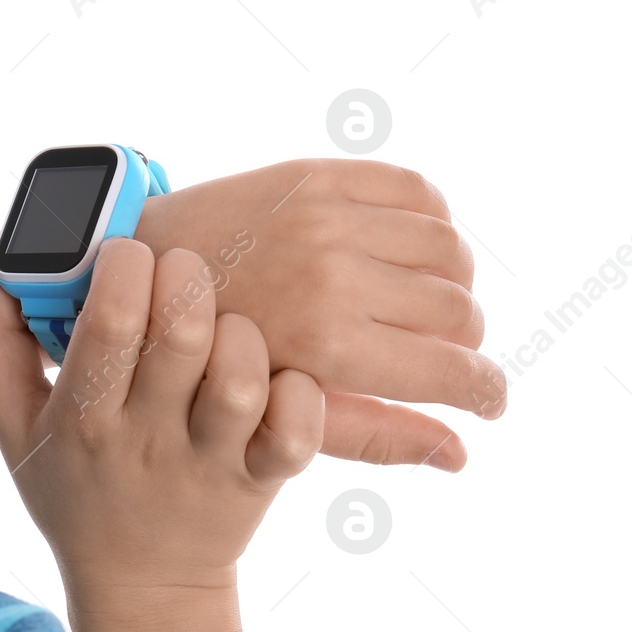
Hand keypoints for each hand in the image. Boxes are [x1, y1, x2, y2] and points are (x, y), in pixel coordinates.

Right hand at [0, 238, 322, 595]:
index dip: (124, 266)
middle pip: (184, 335)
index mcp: (82, 417)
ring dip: (241, 336)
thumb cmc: (75, 487)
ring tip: (224, 330)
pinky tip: (277, 378)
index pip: (108, 324)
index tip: (125, 252)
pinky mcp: (262, 480)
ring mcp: (210, 463)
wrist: (139, 586)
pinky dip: (299, 394)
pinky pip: (295, 431)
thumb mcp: (15, 424)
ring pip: (241, 378)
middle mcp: (148, 440)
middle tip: (182, 272)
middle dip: (188, 278)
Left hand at [134, 158, 506, 469]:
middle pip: (460, 309)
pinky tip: (411, 251)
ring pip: (450, 247)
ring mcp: (326, 216)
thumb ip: (375, 435)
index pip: (453, 369)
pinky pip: (417, 189)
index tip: (490, 400)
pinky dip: (434, 221)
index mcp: (327, 343)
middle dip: (467, 342)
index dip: (486, 390)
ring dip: (457, 282)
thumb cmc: (207, 362)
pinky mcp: (318, 174)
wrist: (141, 275)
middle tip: (448, 355)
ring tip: (430, 304)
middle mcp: (334, 273)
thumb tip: (461, 457)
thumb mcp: (281, 416)